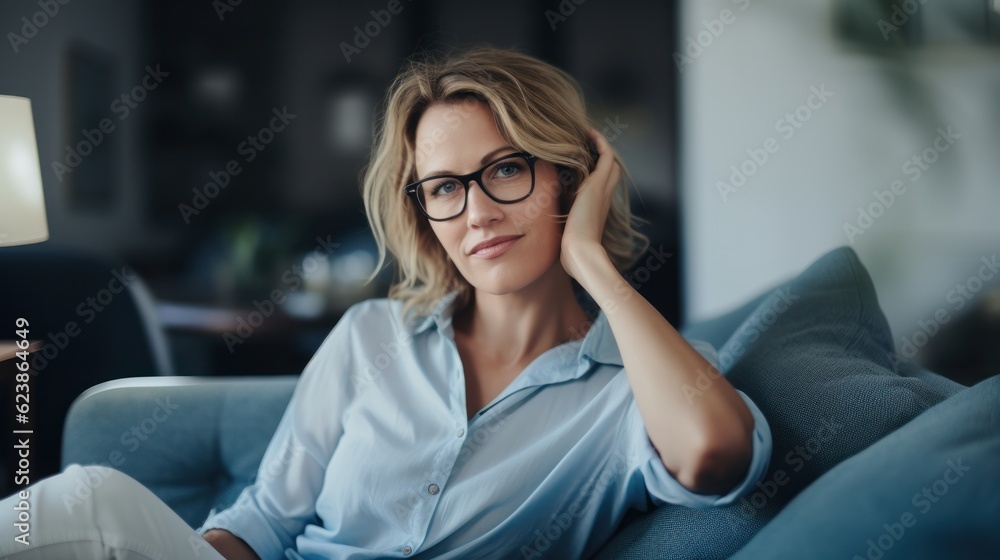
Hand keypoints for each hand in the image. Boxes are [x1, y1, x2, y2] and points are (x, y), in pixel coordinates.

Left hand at [560, 129, 619, 279]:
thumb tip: (544, 227)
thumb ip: (560, 226)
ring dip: (601, 148)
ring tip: (588, 136)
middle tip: (587, 145)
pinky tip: (590, 133)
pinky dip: (600, 143)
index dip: (597, 173)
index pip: (602, 185)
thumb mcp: (565, 234)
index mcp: (597, 209)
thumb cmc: (570, 250)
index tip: (583, 163)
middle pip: (611, 170)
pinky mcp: (598, 184)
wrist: (580, 252)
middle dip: (601, 157)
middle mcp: (604, 198)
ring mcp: (603, 190)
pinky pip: (606, 155)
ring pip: (611, 162)